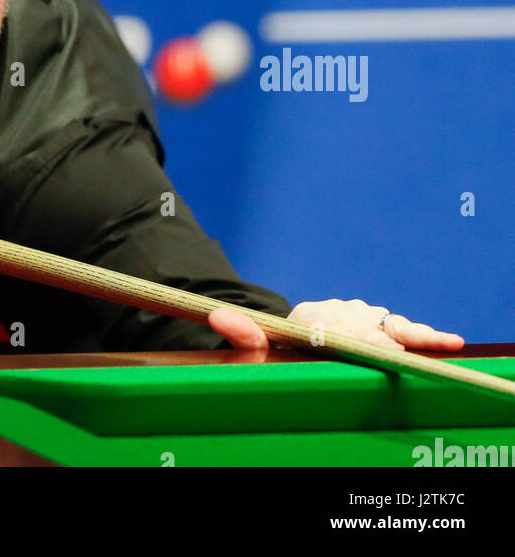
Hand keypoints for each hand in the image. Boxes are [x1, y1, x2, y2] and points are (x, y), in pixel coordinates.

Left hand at [208, 299, 464, 353]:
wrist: (285, 330)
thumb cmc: (274, 344)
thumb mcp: (254, 342)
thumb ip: (241, 333)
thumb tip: (219, 318)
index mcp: (310, 317)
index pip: (337, 327)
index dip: (360, 339)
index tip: (381, 350)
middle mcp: (338, 312)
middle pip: (367, 325)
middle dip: (387, 338)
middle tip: (406, 349)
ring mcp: (359, 317)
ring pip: (388, 324)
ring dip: (413, 334)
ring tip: (442, 342)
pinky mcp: (375, 325)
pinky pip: (399, 329)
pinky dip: (418, 335)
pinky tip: (445, 342)